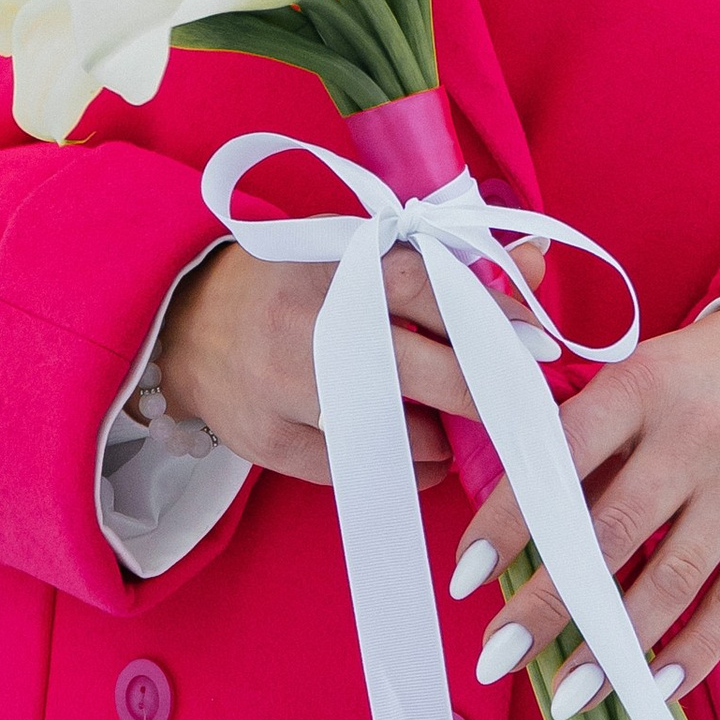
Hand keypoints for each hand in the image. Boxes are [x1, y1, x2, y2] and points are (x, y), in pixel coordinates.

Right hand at [154, 236, 545, 491]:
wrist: (185, 321)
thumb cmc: (292, 279)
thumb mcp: (355, 250)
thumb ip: (444, 260)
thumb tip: (535, 263)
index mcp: (334, 266)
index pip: (429, 289)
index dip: (491, 318)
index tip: (534, 345)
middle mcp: (308, 327)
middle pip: (422, 371)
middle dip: (480, 393)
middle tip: (515, 404)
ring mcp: (284, 390)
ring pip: (394, 431)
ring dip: (438, 435)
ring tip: (445, 422)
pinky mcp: (267, 441)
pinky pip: (357, 469)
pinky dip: (402, 467)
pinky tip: (416, 454)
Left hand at [448, 305, 719, 704]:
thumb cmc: (700, 377)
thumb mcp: (641, 379)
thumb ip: (588, 444)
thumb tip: (517, 529)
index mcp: (642, 384)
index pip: (561, 455)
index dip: (510, 518)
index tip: (466, 577)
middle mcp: (694, 432)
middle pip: (610, 532)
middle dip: (550, 603)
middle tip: (499, 655)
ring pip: (673, 579)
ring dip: (615, 645)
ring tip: (568, 693)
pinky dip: (694, 652)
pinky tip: (654, 689)